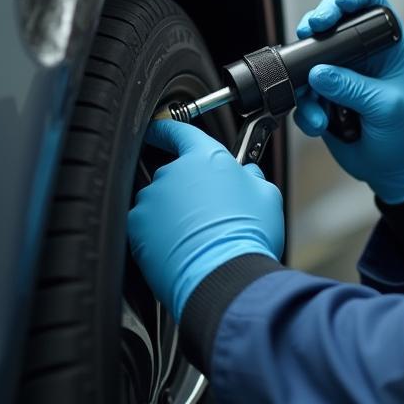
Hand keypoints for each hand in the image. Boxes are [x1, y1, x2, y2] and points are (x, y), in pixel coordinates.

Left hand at [127, 120, 283, 321]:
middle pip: (175, 172)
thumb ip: (252, 176)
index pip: (180, 130)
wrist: (225, 275)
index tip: (161, 129)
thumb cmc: (249, 236)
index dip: (168, 128)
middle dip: (187, 189)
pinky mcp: (137, 227)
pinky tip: (179, 248)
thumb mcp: (267, 196)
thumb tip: (248, 174)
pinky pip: (145, 224)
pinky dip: (157, 234)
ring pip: (159, 201)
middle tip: (210, 212)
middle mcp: (173, 173)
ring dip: (172, 213)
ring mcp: (152, 199)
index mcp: (205, 157)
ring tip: (197, 236)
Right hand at [293, 0, 403, 203]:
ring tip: (317, 109)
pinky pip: (303, 92)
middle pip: (333, 23)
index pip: (373, 4)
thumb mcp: (387, 107)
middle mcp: (363, 54)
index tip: (337, 7)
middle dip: (316, 27)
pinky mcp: (325, 94)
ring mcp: (342, 73)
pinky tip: (318, 123)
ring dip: (305, 81)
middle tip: (309, 32)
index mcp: (390, 46)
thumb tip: (320, 74)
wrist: (394, 168)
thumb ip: (354, 88)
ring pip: (310, 58)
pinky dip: (305, 108)